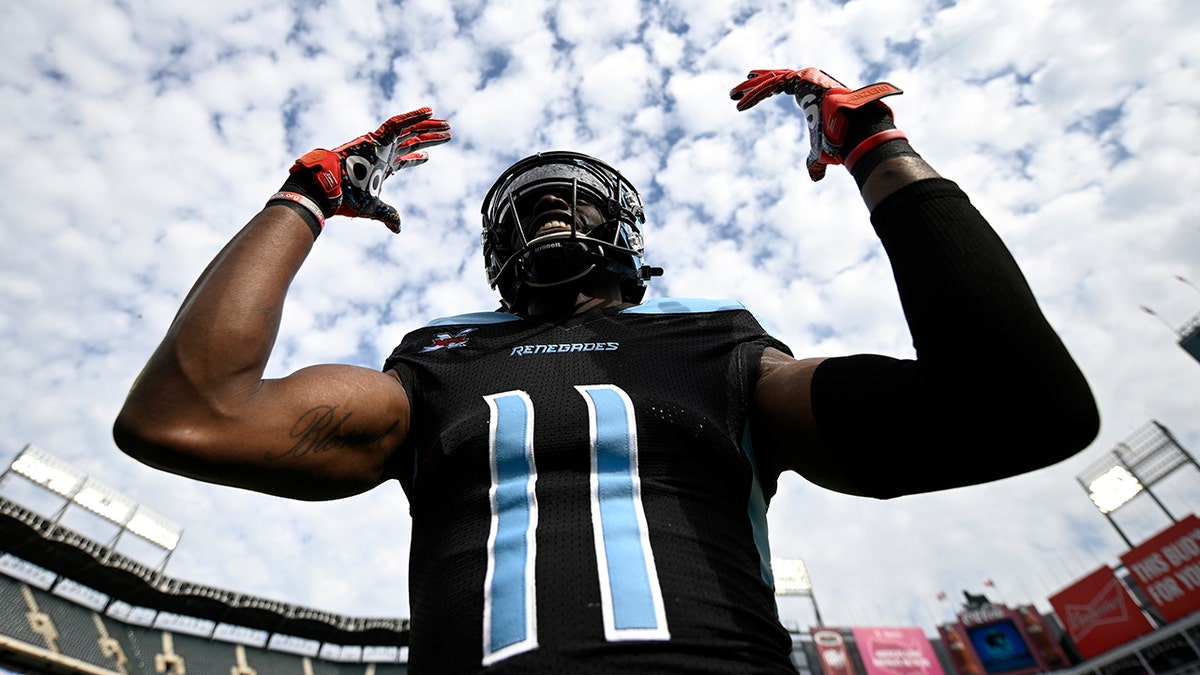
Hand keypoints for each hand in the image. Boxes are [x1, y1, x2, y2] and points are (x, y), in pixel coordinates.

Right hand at [291, 108, 451, 231]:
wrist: (328, 191)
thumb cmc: (345, 199)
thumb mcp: (372, 209)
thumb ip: (387, 215)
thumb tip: (398, 228)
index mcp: (380, 167)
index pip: (402, 158)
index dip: (416, 155)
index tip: (429, 154)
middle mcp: (382, 153)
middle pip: (411, 141)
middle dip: (429, 137)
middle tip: (448, 133)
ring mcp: (379, 144)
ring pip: (409, 130)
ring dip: (428, 126)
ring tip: (446, 125)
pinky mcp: (376, 138)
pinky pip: (397, 123)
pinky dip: (413, 116)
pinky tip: (430, 112)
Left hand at [730, 68, 901, 180]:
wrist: (853, 130)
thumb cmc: (839, 138)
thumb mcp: (820, 150)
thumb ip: (814, 161)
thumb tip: (815, 177)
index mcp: (810, 94)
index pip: (783, 86)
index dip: (765, 90)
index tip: (747, 97)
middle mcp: (808, 82)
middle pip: (774, 80)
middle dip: (752, 86)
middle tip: (733, 93)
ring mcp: (806, 78)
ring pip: (771, 81)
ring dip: (750, 89)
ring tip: (732, 95)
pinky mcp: (803, 78)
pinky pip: (774, 85)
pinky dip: (757, 94)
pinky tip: (741, 105)